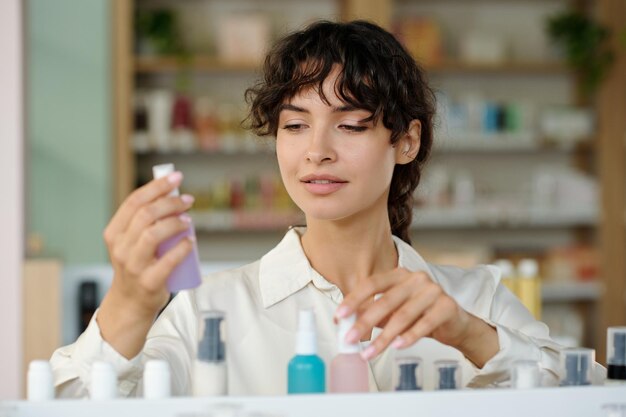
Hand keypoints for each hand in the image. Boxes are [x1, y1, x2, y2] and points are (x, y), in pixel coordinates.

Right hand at [97, 172, 194, 357]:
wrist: (130, 303)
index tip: (177, 177)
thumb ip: (146, 221)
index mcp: (115, 232)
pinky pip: (168, 260)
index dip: (157, 186)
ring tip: (188, 221)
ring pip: (153, 234)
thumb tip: (175, 194)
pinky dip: (183, 248)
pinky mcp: (149, 281)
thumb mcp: (133, 242)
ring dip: (175, 223)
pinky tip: (191, 241)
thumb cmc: (138, 265)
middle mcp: (120, 247)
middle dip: (171, 203)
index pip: (134, 201)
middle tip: (188, 201)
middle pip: (146, 214)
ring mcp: (133, 266)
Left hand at [336, 267, 497, 365]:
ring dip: (383, 337)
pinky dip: (409, 337)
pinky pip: (424, 324)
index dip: (354, 299)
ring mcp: (432, 291)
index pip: (372, 284)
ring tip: (370, 352)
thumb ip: (374, 312)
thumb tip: (348, 322)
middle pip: (385, 301)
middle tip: (350, 338)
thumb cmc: (421, 313)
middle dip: (365, 322)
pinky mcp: (447, 306)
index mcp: (400, 275)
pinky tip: (397, 346)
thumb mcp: (395, 310)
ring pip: (403, 316)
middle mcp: (416, 278)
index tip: (340, 314)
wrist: (455, 322)